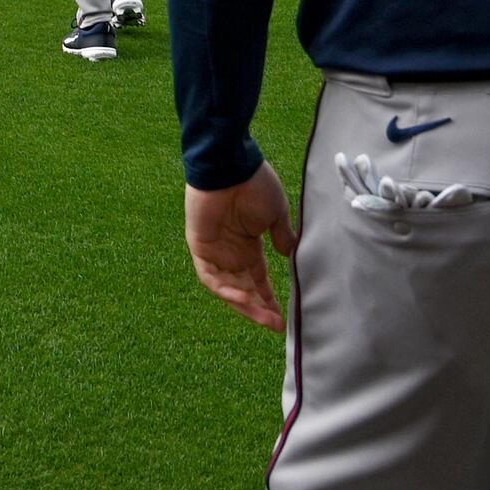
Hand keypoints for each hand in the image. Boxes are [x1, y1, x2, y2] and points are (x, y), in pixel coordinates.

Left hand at [185, 165, 298, 331]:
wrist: (231, 165)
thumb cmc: (255, 184)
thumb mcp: (276, 214)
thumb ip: (281, 236)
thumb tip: (289, 254)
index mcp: (249, 245)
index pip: (258, 280)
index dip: (269, 299)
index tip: (283, 319)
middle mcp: (231, 251)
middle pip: (243, 289)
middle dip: (259, 308)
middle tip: (275, 324)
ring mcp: (214, 250)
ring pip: (227, 287)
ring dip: (244, 304)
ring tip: (264, 317)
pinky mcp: (199, 245)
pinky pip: (209, 276)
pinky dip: (224, 289)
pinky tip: (242, 298)